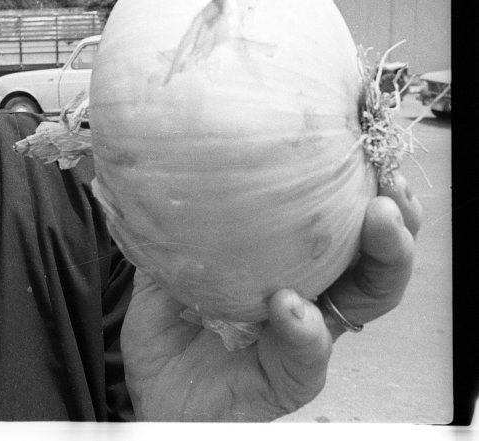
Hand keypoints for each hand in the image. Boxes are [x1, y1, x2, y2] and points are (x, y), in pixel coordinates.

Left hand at [121, 173, 420, 420]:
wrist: (151, 393)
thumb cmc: (169, 332)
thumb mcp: (167, 264)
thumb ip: (174, 224)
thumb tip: (167, 166)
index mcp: (288, 267)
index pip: (341, 228)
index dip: (363, 192)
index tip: (369, 154)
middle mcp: (308, 300)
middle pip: (372, 262)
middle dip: (394, 224)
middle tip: (390, 192)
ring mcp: (303, 341)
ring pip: (364, 304)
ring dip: (379, 264)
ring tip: (376, 225)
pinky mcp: (285, 380)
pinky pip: (306, 357)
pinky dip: (303, 331)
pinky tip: (290, 306)